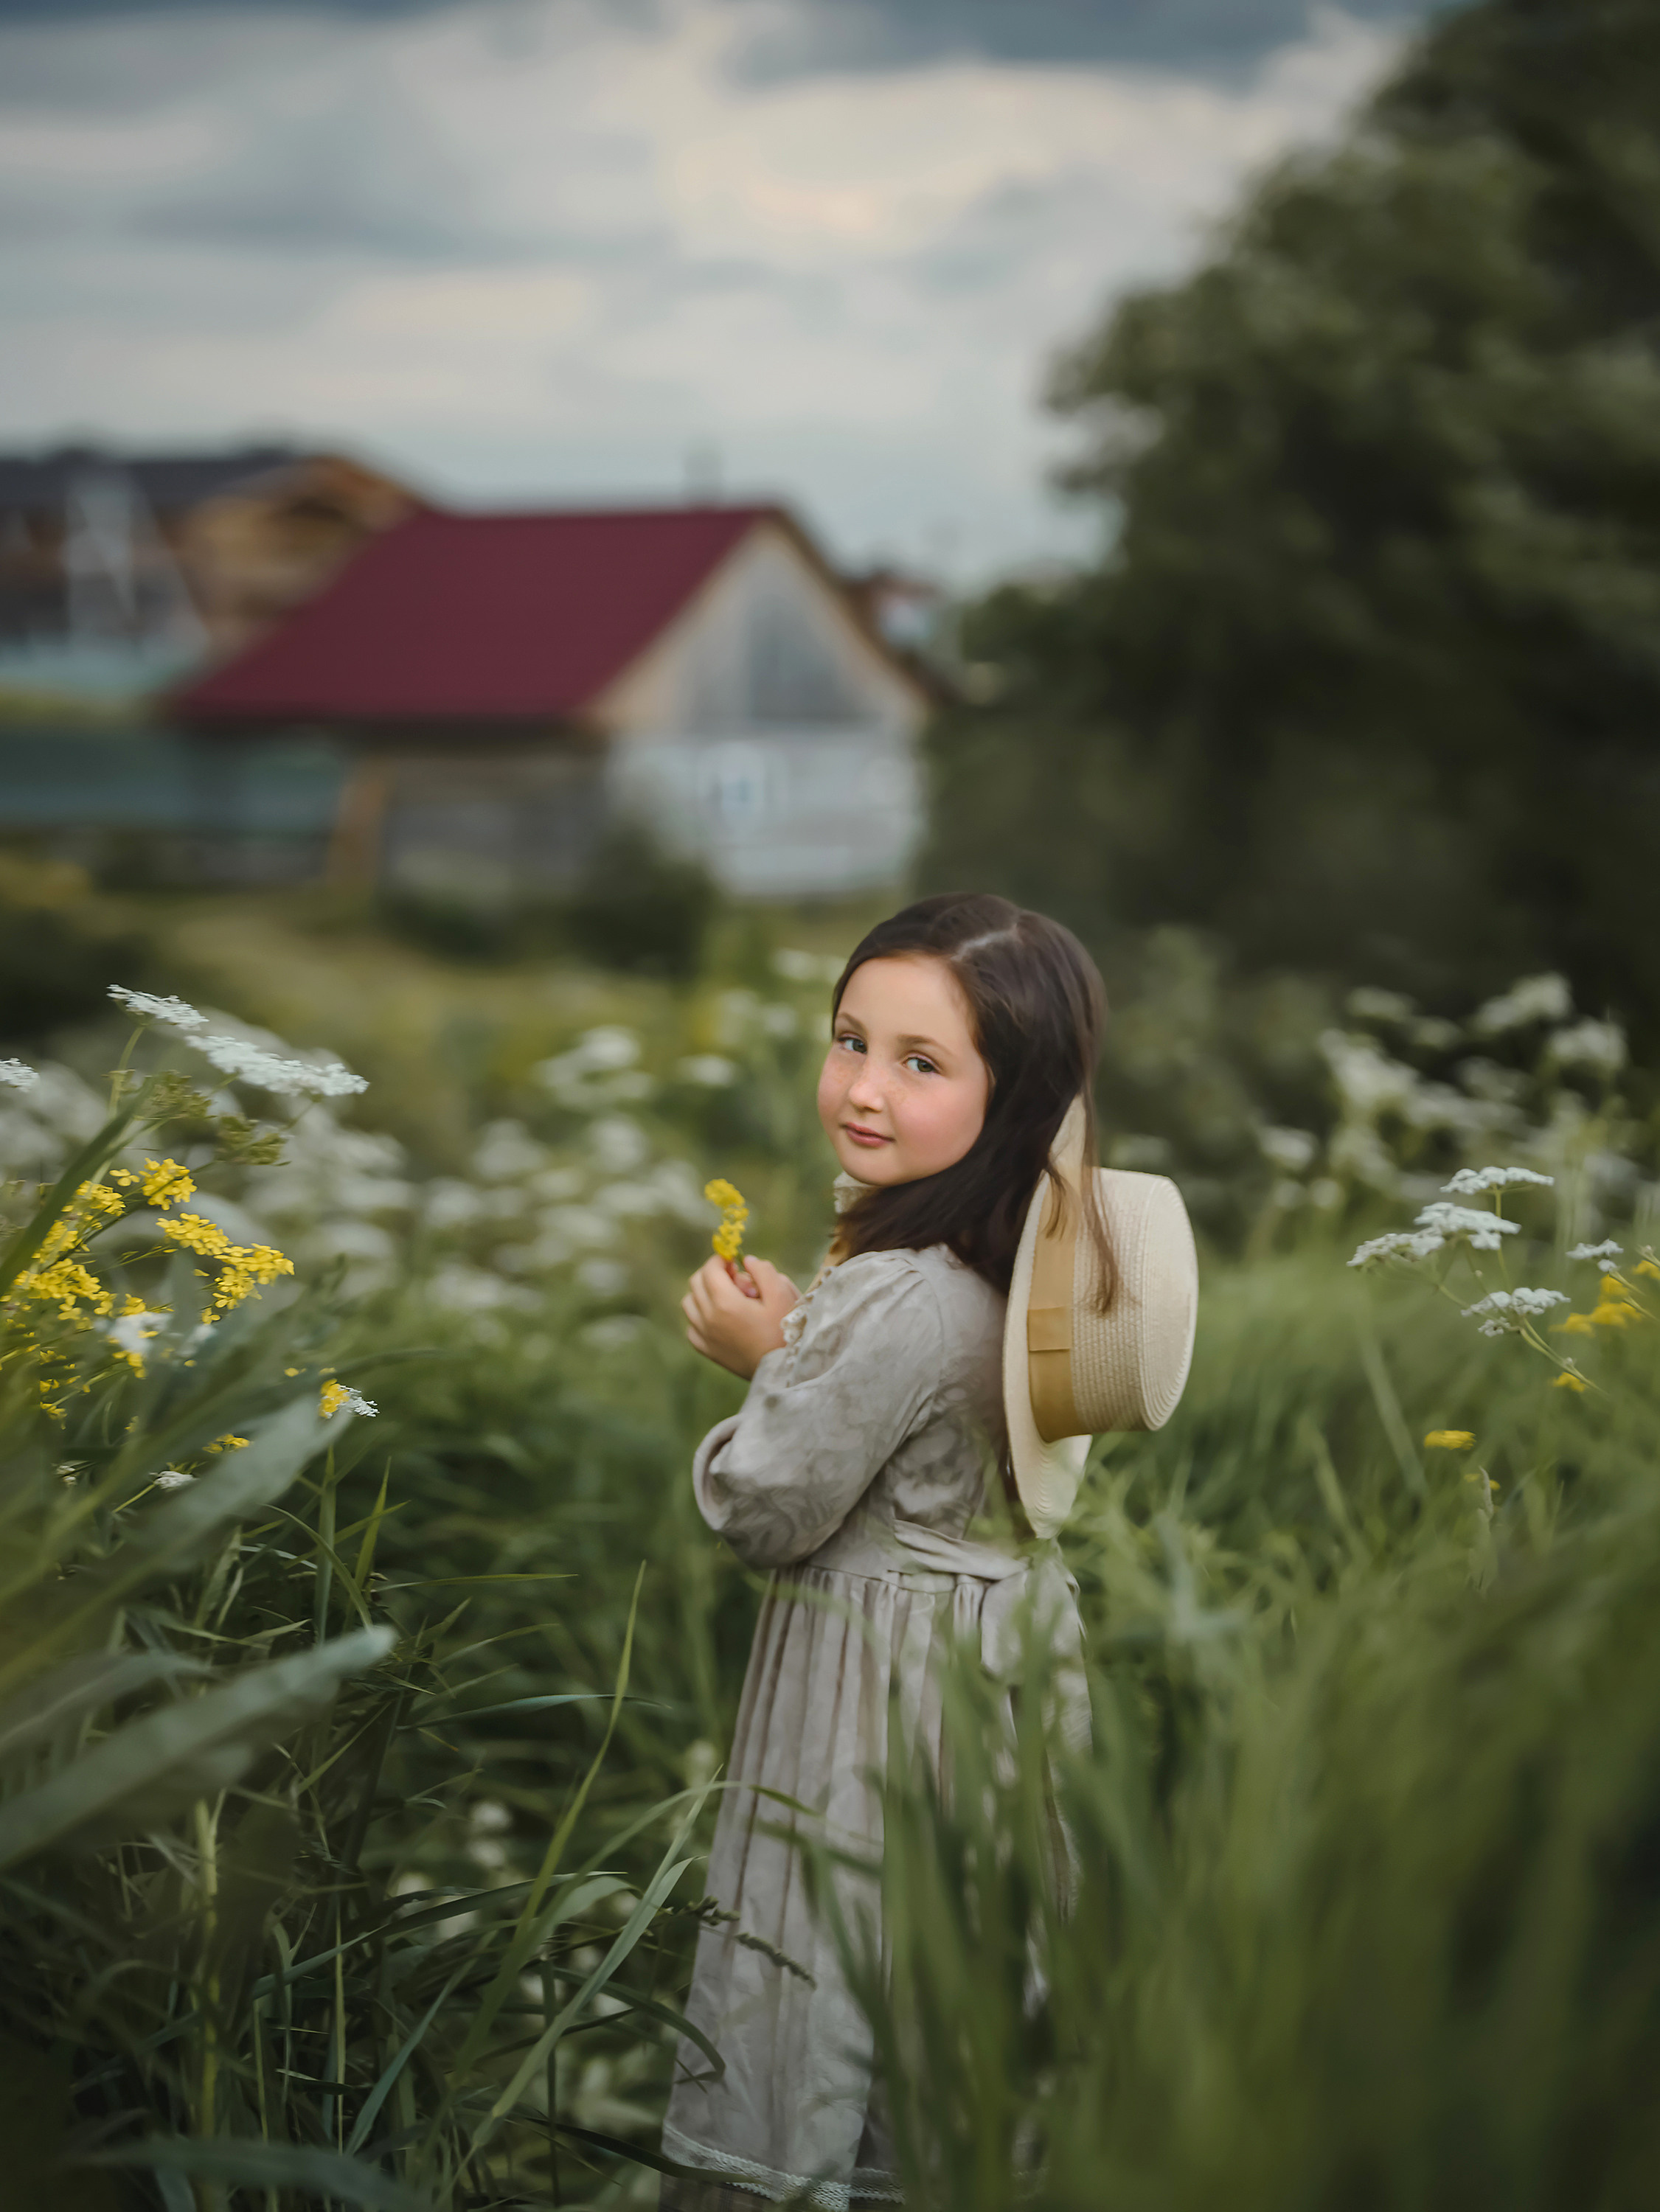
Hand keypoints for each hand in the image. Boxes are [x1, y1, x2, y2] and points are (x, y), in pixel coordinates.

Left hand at [682, 1255, 798, 1379]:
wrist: (782, 1369)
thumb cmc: (784, 1330)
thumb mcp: (781, 1295)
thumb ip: (763, 1271)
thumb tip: (746, 1260)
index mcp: (725, 1302)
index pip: (710, 1269)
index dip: (720, 1259)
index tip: (733, 1261)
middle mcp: (708, 1318)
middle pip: (696, 1283)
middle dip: (712, 1273)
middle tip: (733, 1278)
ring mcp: (704, 1336)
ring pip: (689, 1303)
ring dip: (703, 1293)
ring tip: (725, 1297)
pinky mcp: (706, 1350)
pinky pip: (692, 1326)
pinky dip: (700, 1316)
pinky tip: (719, 1318)